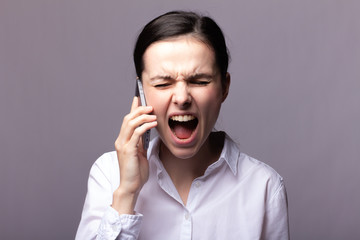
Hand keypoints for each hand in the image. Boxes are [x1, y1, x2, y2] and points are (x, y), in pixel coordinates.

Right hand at [112, 97, 156, 213]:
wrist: (131, 186)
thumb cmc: (136, 172)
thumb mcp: (139, 153)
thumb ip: (140, 142)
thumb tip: (146, 130)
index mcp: (123, 141)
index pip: (127, 120)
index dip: (132, 108)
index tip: (138, 98)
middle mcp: (120, 141)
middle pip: (128, 119)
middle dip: (139, 110)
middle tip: (150, 106)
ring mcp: (123, 145)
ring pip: (130, 123)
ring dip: (143, 116)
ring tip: (154, 114)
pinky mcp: (128, 150)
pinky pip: (137, 133)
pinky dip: (145, 126)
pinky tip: (153, 124)